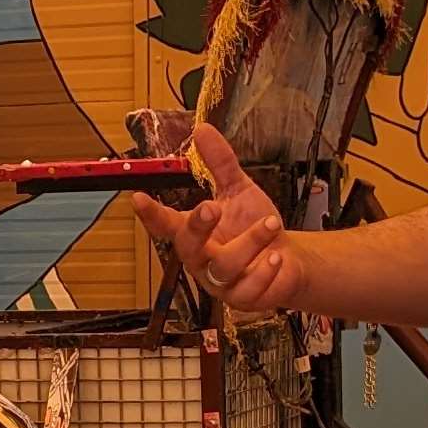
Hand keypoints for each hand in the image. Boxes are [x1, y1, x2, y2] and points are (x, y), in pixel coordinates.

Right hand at [136, 118, 302, 313]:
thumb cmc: (255, 226)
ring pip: (224, 267)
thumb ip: (220, 163)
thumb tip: (202, 128)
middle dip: (197, 227)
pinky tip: (276, 257)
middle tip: (211, 207)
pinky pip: (247, 290)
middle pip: (187, 248)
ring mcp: (220, 283)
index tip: (138, 197)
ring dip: (249, 242)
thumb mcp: (239, 190)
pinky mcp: (243, 299)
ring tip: (271, 223)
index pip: (165, 224)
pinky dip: (263, 272)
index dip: (150, 214)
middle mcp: (201, 259)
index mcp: (194, 234)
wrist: (289, 260)